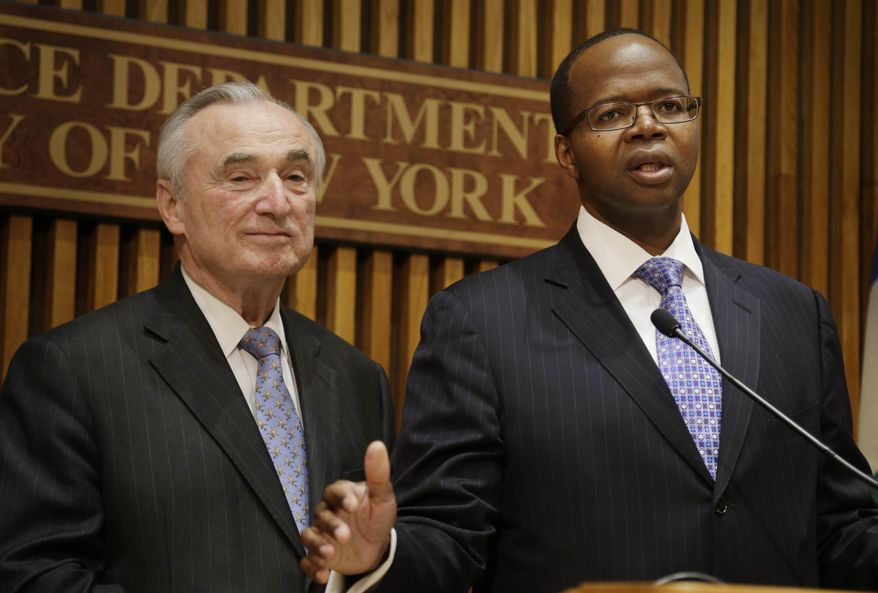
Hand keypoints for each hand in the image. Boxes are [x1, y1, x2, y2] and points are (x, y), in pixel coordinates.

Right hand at [300, 441, 396, 583]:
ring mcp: (322, 534)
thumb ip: (378, 474)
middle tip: (345, 536)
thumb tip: (377, 445)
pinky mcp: (319, 554)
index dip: (341, 497)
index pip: (335, 491)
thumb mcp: (382, 497)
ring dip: (317, 546)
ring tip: (329, 554)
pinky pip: (308, 559)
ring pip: (309, 536)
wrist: (377, 546)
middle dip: (331, 526)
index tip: (353, 506)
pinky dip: (312, 566)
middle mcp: (328, 512)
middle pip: (321, 515)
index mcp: (341, 495)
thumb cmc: (377, 517)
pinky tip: (323, 573)